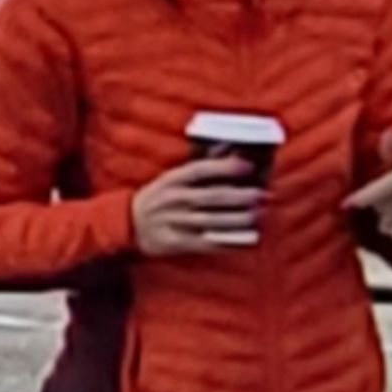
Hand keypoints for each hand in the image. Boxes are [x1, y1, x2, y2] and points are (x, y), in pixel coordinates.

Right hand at [131, 156, 262, 256]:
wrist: (129, 224)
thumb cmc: (158, 197)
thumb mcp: (172, 178)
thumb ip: (199, 166)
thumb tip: (230, 148)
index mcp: (173, 180)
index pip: (201, 170)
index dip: (225, 167)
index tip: (249, 166)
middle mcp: (174, 200)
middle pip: (212, 197)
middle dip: (241, 197)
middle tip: (263, 195)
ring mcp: (175, 222)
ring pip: (213, 221)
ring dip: (239, 219)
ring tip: (258, 215)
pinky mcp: (178, 243)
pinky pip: (208, 244)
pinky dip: (228, 242)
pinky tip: (246, 238)